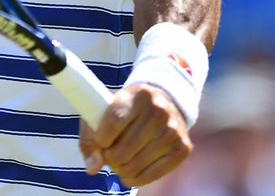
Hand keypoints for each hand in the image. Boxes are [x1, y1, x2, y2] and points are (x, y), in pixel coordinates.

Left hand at [78, 83, 192, 186]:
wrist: (162, 104)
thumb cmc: (126, 111)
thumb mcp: (105, 113)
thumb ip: (91, 140)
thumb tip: (93, 168)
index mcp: (139, 95)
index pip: (114, 122)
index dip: (101, 139)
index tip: (100, 142)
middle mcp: (159, 110)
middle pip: (123, 149)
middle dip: (110, 158)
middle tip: (108, 155)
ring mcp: (173, 129)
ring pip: (136, 164)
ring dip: (121, 169)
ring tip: (118, 163)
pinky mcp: (183, 148)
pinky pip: (153, 174)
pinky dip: (136, 179)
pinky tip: (129, 175)